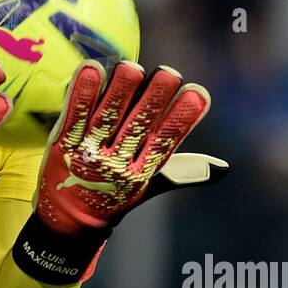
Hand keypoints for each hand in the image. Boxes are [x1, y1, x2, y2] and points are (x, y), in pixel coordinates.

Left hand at [12, 59, 226, 283]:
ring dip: (119, 92)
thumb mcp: (150, 185)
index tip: (197, 94)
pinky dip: (82, 93)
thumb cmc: (114, 193)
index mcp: (142, 170)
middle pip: (137, 127)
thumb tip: (223, 168)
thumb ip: (184, 172)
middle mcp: (117, 162)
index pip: (165, 142)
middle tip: (168, 73)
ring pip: (106, 119)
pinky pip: (74, 115)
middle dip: (154, 99)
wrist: (67, 219)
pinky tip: (90, 69)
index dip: (182, 119)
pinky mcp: (64, 142)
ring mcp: (89, 152)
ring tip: (131, 68)